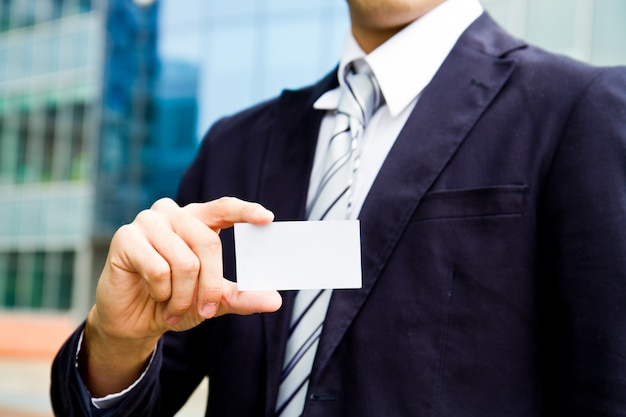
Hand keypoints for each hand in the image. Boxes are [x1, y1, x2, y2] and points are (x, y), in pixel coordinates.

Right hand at [82, 197, 281, 395]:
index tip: (268, 219)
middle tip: (206, 310)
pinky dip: (161, 292)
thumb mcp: (215, 300)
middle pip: (209, 243)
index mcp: (197, 220)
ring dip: (183, 296)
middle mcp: (172, 214)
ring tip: (173, 307)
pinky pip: (157, 269)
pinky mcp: (125, 238)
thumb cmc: (176, 301)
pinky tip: (154, 295)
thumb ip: (242, 296)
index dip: (245, 211)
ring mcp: (147, 222)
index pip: (224, 207)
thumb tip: (275, 301)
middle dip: (210, 286)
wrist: (134, 321)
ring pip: (185, 261)